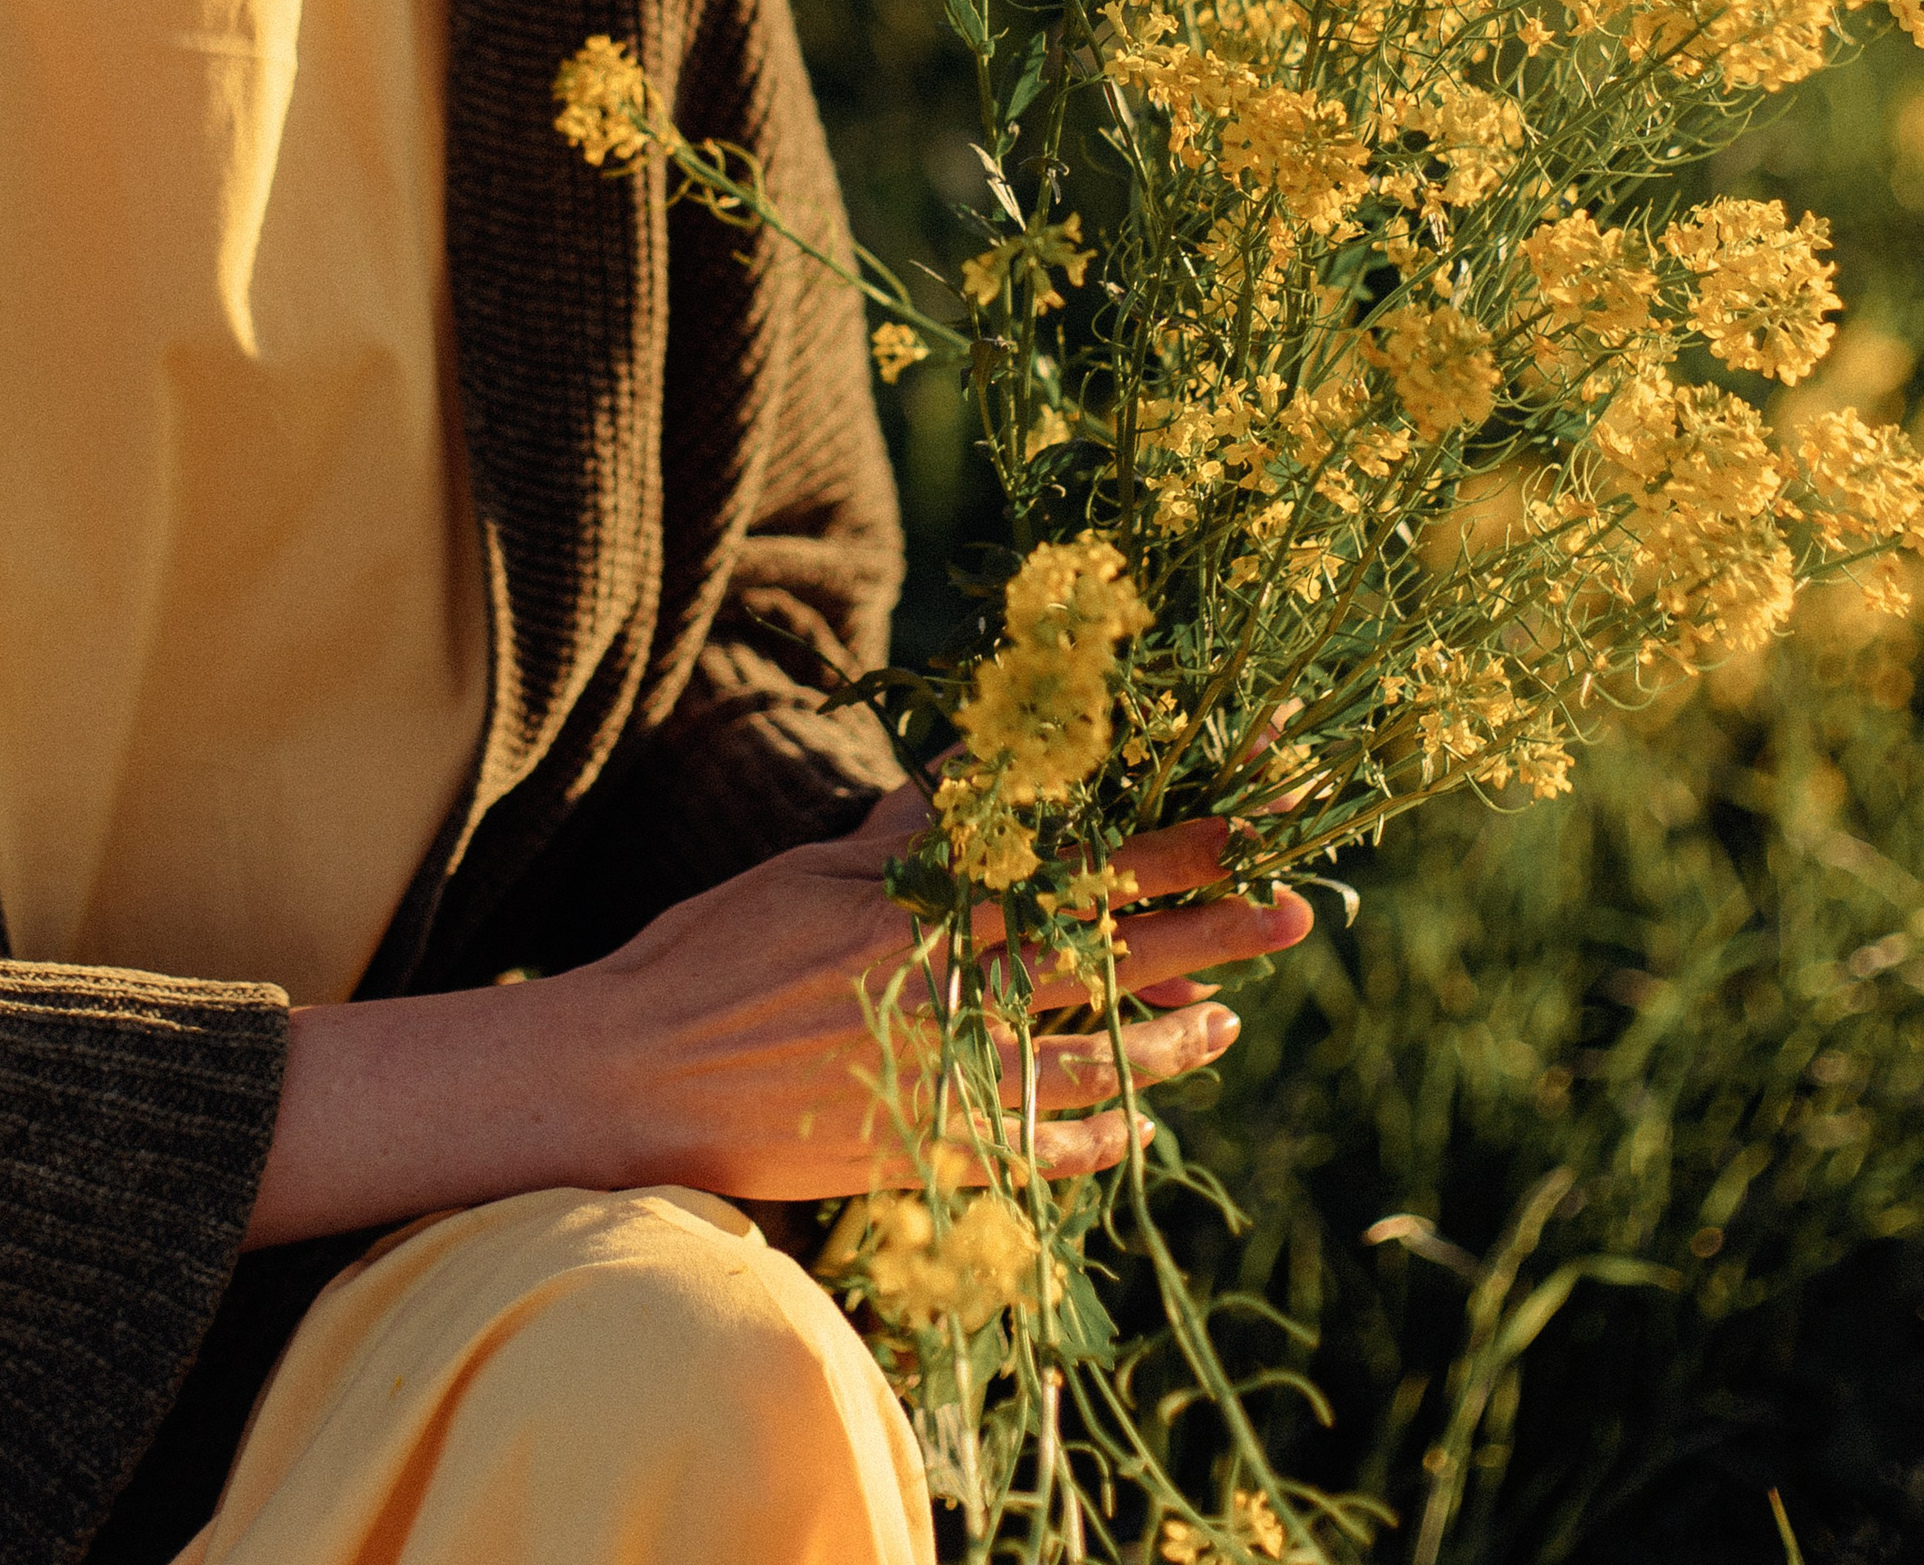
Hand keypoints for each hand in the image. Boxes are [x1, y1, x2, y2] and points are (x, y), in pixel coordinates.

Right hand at [242, 786, 1310, 1246]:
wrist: (627, 1085)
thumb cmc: (705, 959)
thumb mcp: (804, 867)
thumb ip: (902, 828)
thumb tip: (979, 771)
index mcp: (920, 906)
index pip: (1075, 863)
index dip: (1169, 840)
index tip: (1248, 816)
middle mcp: (946, 990)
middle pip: (1109, 955)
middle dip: (1212, 931)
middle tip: (1296, 912)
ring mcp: (939, 1080)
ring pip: (1092, 1058)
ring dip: (1171, 1038)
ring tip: (1228, 1022)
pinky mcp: (920, 1153)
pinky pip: (1033, 1149)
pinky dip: (1093, 1137)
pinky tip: (1137, 1124)